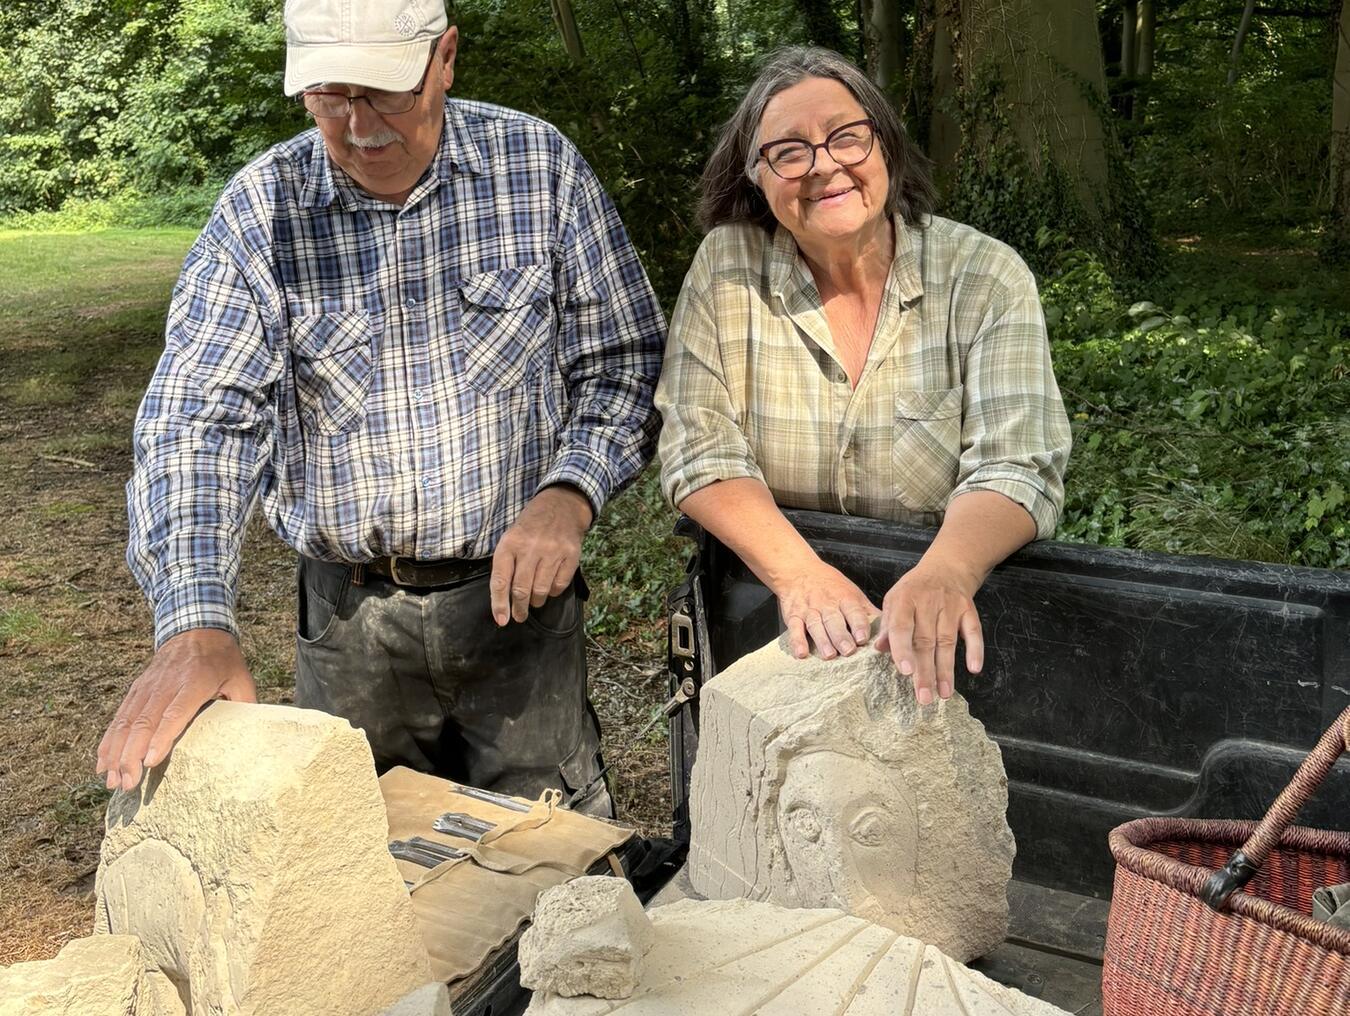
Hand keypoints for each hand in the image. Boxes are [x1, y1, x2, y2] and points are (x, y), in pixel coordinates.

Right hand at [96, 628, 256, 791]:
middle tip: (128, 784)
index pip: (175, 712)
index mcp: (195, 682)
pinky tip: (103, 762)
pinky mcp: (137, 689)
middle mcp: (166, 684)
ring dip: (116, 752)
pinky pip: (120, 717)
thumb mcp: (241, 678)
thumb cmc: (223, 660)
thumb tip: (253, 737)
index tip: (150, 762)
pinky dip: (109, 740)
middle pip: (144, 721)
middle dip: (132, 755)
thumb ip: (246, 705)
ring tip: (112, 780)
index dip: (161, 737)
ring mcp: (148, 686)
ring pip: (127, 721)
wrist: (196, 629)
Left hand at [490, 485, 592, 624]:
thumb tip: (503, 601)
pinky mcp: (570, 556)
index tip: (501, 620)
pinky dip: (552, 592)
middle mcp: (530, 548)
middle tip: (519, 616)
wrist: (561, 506)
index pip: (500, 581)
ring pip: (541, 591)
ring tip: (534, 601)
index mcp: (510, 544)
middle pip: (521, 590)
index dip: (499, 604)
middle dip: (519, 609)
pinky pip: (559, 585)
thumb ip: (505, 566)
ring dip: (536, 601)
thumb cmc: (530, 527)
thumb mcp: (510, 539)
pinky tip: (548, 588)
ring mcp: (552, 552)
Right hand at [775, 561, 878, 659]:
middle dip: (841, 636)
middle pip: (834, 621)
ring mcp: (809, 610)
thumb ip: (866, 611)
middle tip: (849, 651)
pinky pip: (794, 628)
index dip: (858, 624)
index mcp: (844, 598)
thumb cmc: (830, 585)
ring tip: (829, 655)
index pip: (853, 611)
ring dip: (822, 640)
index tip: (863, 638)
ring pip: (816, 625)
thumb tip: (888, 629)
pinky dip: (797, 641)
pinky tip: (801, 653)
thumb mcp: (851, 592)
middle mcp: (827, 604)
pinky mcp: (793, 616)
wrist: (798, 570)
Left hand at [875, 562, 983, 704]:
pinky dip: (975, 650)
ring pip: (948, 641)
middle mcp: (928, 602)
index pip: (902, 627)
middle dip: (925, 671)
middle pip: (926, 641)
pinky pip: (973, 632)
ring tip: (944, 693)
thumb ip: (888, 625)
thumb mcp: (894, 600)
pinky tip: (973, 669)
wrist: (946, 568)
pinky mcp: (969, 610)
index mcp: (905, 600)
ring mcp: (951, 606)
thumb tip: (880, 648)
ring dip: (946, 669)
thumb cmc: (914, 590)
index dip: (903, 650)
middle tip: (924, 697)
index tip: (905, 672)